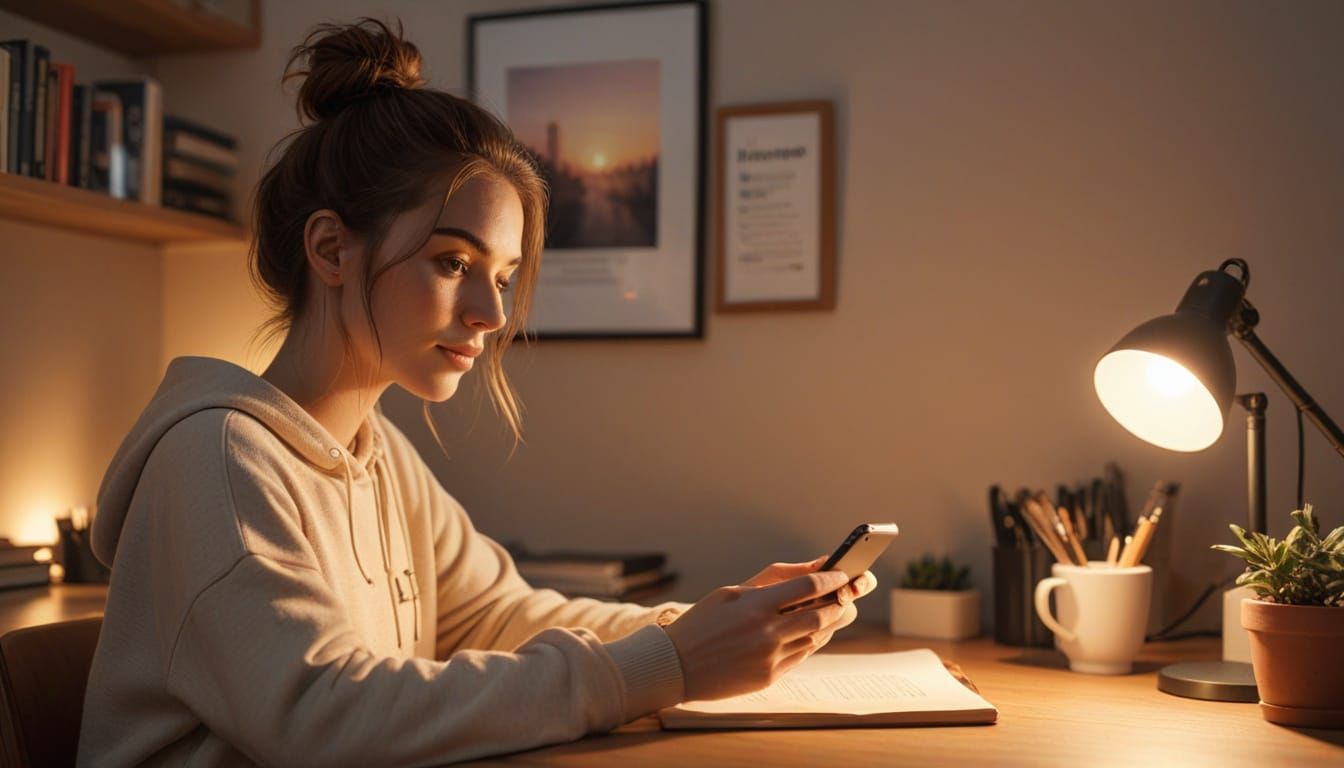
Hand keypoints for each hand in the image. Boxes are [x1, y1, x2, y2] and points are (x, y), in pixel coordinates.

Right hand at [662, 563, 878, 701]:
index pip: (809, 586)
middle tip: (852, 591)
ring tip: (835, 608)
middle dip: (843, 600)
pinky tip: (814, 630)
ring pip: (818, 637)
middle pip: (823, 614)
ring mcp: (770, 658)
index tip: (844, 572)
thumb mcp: (732, 591)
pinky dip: (814, 641)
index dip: (832, 577)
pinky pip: (803, 656)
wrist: (675, 666)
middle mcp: (767, 633)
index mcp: (755, 606)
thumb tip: (815, 564)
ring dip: (832, 621)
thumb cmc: (702, 622)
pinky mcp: (770, 677)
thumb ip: (775, 578)